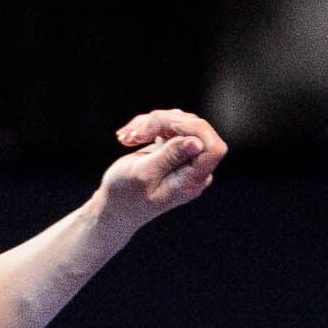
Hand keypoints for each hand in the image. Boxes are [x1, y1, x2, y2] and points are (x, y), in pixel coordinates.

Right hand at [97, 108, 227, 225]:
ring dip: (151, 123)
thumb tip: (197, 142)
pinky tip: (129, 138)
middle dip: (164, 123)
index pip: (214, 149)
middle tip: (135, 134)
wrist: (114, 205)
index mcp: (191, 181)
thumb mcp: (143, 174)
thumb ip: (170, 157)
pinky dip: (147, 126)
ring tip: (126, 137)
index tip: (170, 125)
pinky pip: (168, 125)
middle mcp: (193, 169)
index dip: (196, 130)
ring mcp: (184, 158)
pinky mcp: (173, 149)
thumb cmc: (125, 194)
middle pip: (194, 129)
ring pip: (179, 122)